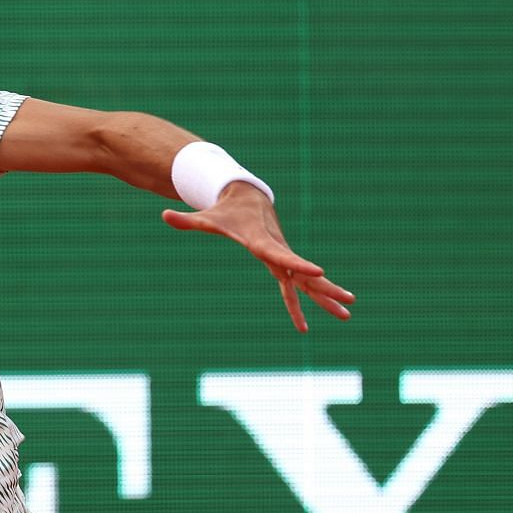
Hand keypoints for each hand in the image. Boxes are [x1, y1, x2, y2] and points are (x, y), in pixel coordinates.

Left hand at [162, 183, 355, 331]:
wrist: (247, 197)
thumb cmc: (224, 211)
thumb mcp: (206, 218)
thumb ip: (187, 220)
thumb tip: (164, 214)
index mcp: (262, 241)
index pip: (281, 255)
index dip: (297, 263)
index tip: (319, 271)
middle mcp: (278, 250)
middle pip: (303, 273)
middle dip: (325, 287)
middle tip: (349, 301)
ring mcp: (283, 258)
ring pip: (307, 281)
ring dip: (327, 297)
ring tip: (348, 314)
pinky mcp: (283, 263)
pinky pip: (299, 285)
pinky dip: (313, 298)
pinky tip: (331, 311)